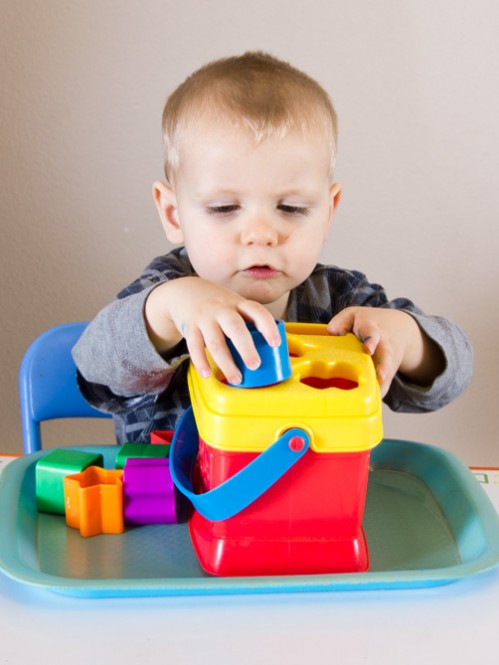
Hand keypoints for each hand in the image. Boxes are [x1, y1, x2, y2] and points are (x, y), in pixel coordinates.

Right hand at [145, 277, 280, 384]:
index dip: (268, 327)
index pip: (257, 311)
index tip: (276, 343)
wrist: (185, 291)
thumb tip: (268, 349)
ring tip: (236, 378)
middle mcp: (221, 309)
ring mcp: (204, 319)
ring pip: (215, 342)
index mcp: (237, 303)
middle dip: (246, 348)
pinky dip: (201, 362)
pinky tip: (207, 374)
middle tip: (255, 365)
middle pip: (235, 328)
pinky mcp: (190, 328)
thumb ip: (246, 321)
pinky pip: (194, 347)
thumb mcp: (234, 304)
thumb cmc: (217, 304)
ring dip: (226, 363)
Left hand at [327, 306, 443, 395]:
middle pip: (387, 356)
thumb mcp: (353, 315)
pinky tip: (370, 404)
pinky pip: (385, 385)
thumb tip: (332, 333)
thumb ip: (341, 321)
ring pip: (388, 374)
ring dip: (383, 385)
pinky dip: (379, 394)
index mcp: (373, 329)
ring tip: (376, 395)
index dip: (371, 340)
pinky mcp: (388, 372)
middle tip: (381, 376)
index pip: (372, 333)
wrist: (400, 328)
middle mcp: (384, 345)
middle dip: (384, 366)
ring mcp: (388, 360)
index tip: (368, 349)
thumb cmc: (369, 322)